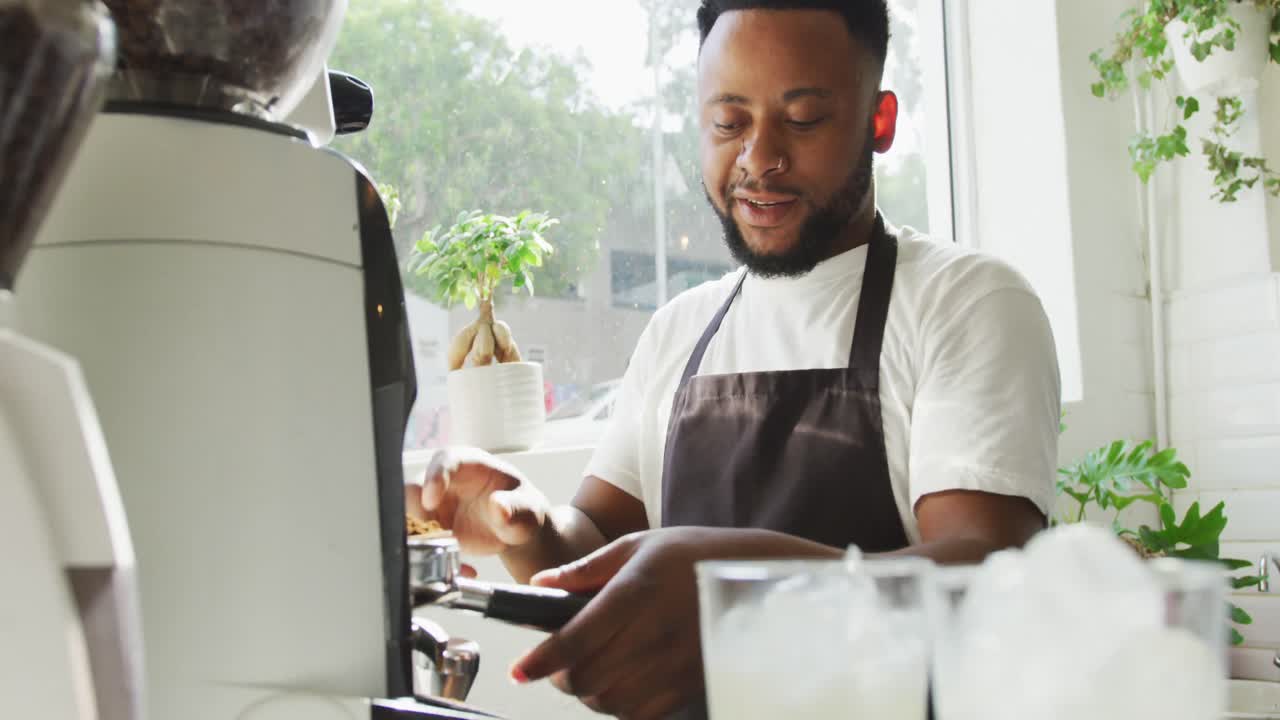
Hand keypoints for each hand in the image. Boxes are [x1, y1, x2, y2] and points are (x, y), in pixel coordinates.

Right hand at [411, 447, 550, 555]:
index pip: (443, 461)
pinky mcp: (429, 529)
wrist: (515, 528)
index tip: (431, 500)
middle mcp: (443, 481)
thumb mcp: (527, 509)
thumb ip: (515, 508)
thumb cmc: (521, 508)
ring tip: (455, 558)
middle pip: (412, 490)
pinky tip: (465, 569)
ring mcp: (432, 506)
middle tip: (436, 537)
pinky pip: (420, 544)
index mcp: (467, 464)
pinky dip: (436, 560)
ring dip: (424, 542)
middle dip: (416, 515)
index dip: (433, 478)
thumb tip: (499, 508)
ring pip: (409, 520)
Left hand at [509, 528, 711, 719]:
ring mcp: (674, 664)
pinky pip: (640, 713)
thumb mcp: (638, 547)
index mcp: (634, 594)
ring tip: (593, 671)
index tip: (519, 671)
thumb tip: (541, 583)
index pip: (575, 640)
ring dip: (590, 693)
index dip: (541, 662)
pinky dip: (620, 705)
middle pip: (586, 679)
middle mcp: (653, 634)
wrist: (758, 577)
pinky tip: (622, 683)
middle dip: (561, 677)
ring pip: (609, 702)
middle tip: (557, 665)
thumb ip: (586, 569)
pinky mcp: (690, 685)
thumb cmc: (694, 555)